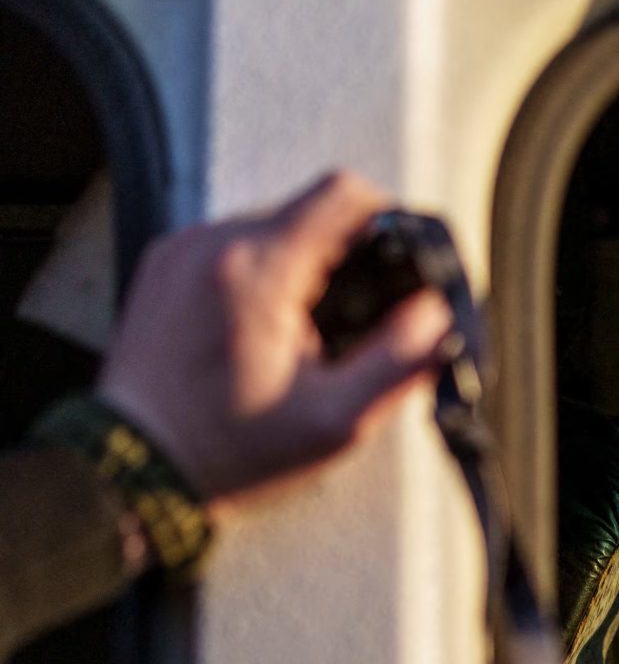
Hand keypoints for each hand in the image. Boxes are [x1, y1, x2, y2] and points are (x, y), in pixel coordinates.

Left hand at [95, 170, 452, 503]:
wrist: (137, 467)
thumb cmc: (231, 451)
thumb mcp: (337, 422)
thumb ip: (399, 362)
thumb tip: (436, 314)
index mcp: (257, 271)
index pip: (343, 196)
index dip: (389, 220)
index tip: (403, 259)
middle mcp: (212, 244)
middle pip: (308, 210)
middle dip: (346, 256)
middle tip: (358, 316)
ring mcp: (181, 251)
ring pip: (271, 226)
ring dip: (303, 264)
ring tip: (310, 329)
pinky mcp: (163, 266)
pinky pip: (231, 245)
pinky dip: (263, 273)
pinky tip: (266, 327)